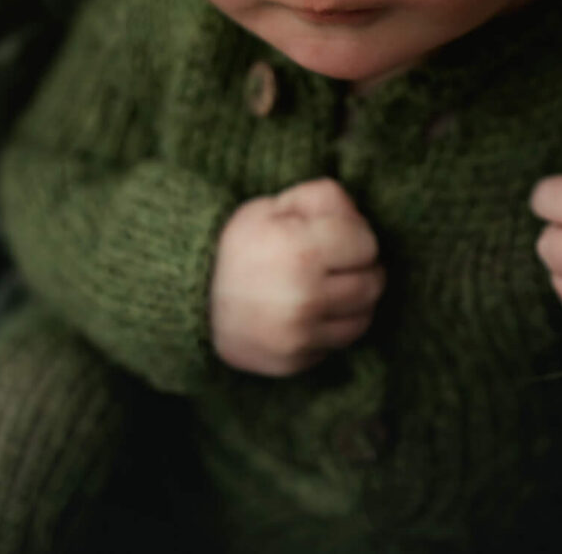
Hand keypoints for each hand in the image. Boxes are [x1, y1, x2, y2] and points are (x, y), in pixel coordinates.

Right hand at [210, 177, 385, 376]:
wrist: (189, 299)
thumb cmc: (238, 246)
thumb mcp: (273, 206)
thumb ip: (322, 199)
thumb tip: (359, 219)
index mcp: (301, 249)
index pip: (367, 244)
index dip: (355, 236)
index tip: (337, 237)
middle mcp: (304, 296)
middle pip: (372, 283)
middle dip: (362, 269)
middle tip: (339, 263)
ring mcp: (300, 335)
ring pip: (363, 318)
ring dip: (355, 301)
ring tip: (331, 287)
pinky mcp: (295, 361)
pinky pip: (338, 345)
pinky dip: (333, 327)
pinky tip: (312, 313)